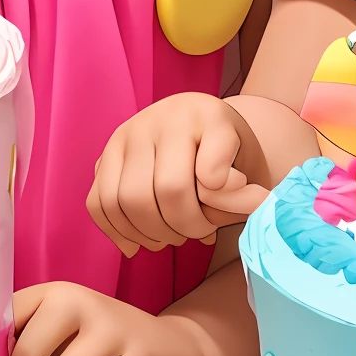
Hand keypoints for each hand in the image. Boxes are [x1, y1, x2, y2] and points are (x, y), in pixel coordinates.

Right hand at [85, 91, 268, 256]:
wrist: (202, 129)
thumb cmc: (229, 155)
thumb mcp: (248, 167)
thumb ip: (243, 193)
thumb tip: (257, 203)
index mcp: (205, 114)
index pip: (210, 174)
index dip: (225, 200)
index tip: (236, 194)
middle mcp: (160, 117)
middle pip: (166, 192)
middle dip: (187, 227)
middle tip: (200, 232)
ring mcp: (127, 134)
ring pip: (126, 201)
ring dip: (151, 233)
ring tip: (172, 237)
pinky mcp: (106, 154)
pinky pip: (99, 202)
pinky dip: (117, 231)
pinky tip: (140, 241)